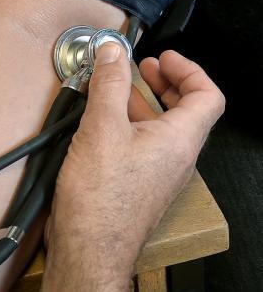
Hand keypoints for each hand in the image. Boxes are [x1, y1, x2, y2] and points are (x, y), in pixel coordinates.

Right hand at [43, 45, 224, 290]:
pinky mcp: (140, 185)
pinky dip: (130, 125)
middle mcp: (177, 158)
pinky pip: (146, 146)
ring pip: (163, 129)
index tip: (162, 57)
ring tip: (115, 90)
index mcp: (180, 140)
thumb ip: (109, 84)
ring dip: (143, 104)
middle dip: (165, 83)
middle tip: (143, 68)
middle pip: (187, 111)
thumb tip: (113, 52)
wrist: (90, 246)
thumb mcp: (101, 127)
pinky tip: (102, 124)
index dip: (188, 70)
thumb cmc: (100, 197)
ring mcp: (160, 174)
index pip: (207, 96)